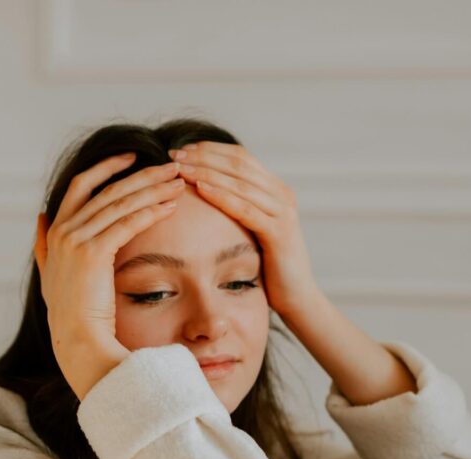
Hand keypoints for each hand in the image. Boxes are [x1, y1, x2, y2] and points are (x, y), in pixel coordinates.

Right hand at [33, 153, 185, 398]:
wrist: (77, 342)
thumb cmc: (72, 315)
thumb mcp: (51, 275)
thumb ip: (44, 245)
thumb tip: (40, 217)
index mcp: (55, 231)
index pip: (82, 185)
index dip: (107, 167)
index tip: (133, 157)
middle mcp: (62, 230)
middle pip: (108, 190)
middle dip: (142, 175)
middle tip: (171, 166)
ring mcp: (75, 241)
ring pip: (120, 202)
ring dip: (153, 189)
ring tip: (179, 182)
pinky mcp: (92, 254)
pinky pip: (127, 223)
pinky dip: (151, 212)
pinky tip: (171, 206)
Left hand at [169, 142, 320, 319]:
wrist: (296, 296)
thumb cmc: (268, 265)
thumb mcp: (252, 229)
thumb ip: (238, 208)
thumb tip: (204, 192)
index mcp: (275, 188)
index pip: (240, 156)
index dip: (210, 149)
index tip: (181, 149)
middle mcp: (282, 194)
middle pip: (239, 163)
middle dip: (204, 156)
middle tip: (174, 154)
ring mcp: (283, 211)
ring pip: (240, 182)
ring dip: (207, 172)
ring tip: (180, 168)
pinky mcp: (279, 232)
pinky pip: (245, 209)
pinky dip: (222, 196)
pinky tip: (200, 189)